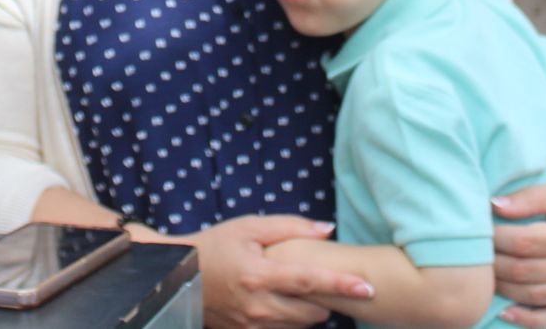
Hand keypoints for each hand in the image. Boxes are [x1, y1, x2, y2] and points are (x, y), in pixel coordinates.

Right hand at [190, 216, 369, 328]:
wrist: (177, 276)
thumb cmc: (215, 245)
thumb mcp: (249, 227)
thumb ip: (291, 226)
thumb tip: (328, 229)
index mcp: (259, 275)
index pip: (310, 281)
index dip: (342, 284)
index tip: (369, 287)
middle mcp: (258, 305)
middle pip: (313, 311)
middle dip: (326, 298)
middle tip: (322, 279)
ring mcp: (252, 325)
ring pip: (301, 326)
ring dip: (310, 310)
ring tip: (300, 289)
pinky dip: (291, 320)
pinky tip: (284, 303)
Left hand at [491, 167, 545, 325]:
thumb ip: (532, 198)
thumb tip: (494, 205)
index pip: (526, 242)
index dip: (497, 237)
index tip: (480, 227)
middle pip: (525, 271)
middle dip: (493, 261)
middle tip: (474, 249)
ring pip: (533, 295)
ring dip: (502, 286)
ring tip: (482, 271)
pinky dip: (527, 319)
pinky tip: (504, 311)